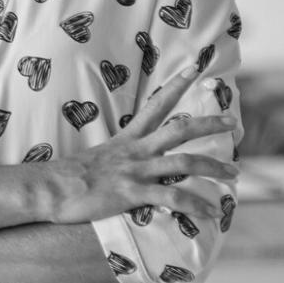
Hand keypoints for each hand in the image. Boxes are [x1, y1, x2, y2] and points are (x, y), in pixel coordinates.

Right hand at [40, 66, 237, 224]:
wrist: (49, 189)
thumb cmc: (69, 176)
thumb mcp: (97, 157)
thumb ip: (118, 156)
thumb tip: (129, 162)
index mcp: (127, 139)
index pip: (155, 104)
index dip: (176, 85)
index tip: (195, 68)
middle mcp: (135, 151)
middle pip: (179, 129)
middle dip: (209, 123)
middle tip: (233, 121)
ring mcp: (134, 171)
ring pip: (183, 163)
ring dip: (214, 167)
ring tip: (234, 173)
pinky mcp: (131, 193)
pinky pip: (172, 199)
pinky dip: (196, 206)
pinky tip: (212, 213)